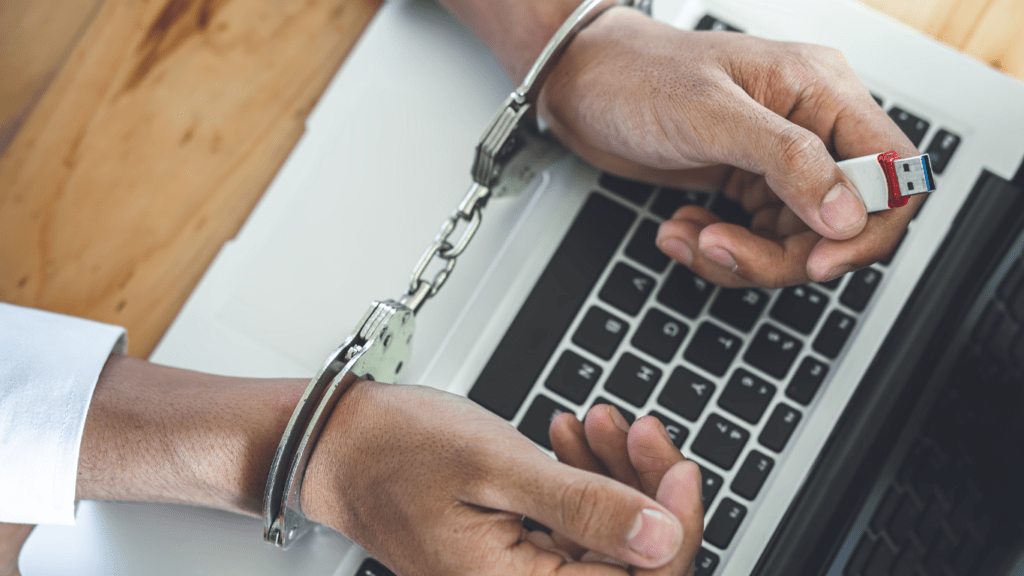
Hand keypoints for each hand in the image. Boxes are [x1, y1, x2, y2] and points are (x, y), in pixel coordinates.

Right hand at [301, 381, 701, 574]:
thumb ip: (584, 507)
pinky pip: (576, 528)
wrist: (339, 445)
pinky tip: (572, 440)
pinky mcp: (519, 554)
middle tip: (638, 429)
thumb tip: (664, 538)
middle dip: (645, 490)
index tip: (678, 467)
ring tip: (598, 423)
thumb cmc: (395, 452)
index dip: (675, 526)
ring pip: (608, 541)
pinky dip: (585, 481)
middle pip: (629, 563)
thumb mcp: (496, 466)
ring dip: (617, 477)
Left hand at [539, 8, 920, 286]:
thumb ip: (787, 160)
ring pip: (795, 243)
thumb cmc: (638, 77)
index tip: (818, 261)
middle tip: (725, 251)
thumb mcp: (711, 114)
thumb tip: (847, 214)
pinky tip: (682, 229)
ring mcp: (778, 163)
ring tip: (691, 237)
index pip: (891, 172)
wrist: (582, 86)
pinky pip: (756, 241)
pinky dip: (719, 249)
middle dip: (782, 255)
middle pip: (841, 223)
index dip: (868, 228)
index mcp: (820, 93)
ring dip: (740, 257)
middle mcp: (809, 130)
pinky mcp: (747, 186)